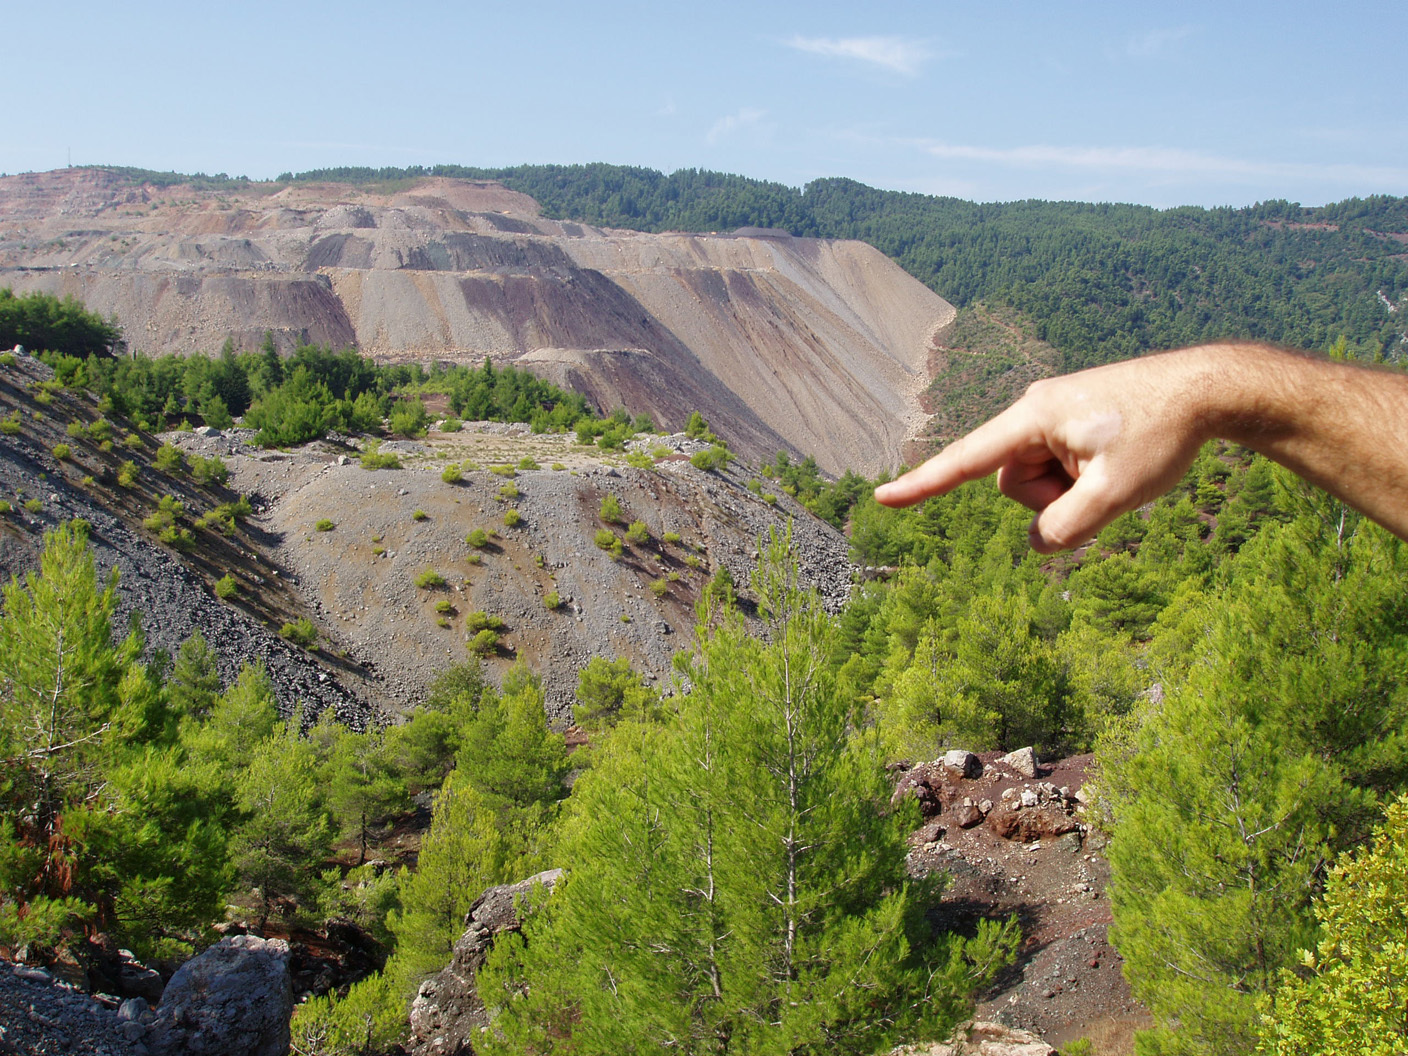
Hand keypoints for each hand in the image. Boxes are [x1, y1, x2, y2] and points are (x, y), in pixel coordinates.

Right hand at [874, 350, 1219, 552]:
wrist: (1210, 389)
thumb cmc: (1163, 434)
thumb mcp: (1115, 494)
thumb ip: (1066, 528)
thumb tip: (1037, 543)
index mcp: (1034, 418)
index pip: (966, 460)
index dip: (922, 485)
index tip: (882, 499)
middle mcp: (1035, 411)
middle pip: (1013, 482)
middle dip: (1052, 499)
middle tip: (1104, 484)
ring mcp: (1054, 416)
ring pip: (1038, 480)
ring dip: (1072, 490)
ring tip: (1116, 469)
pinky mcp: (1072, 422)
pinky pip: (1059, 468)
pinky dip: (1083, 479)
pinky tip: (1119, 463)